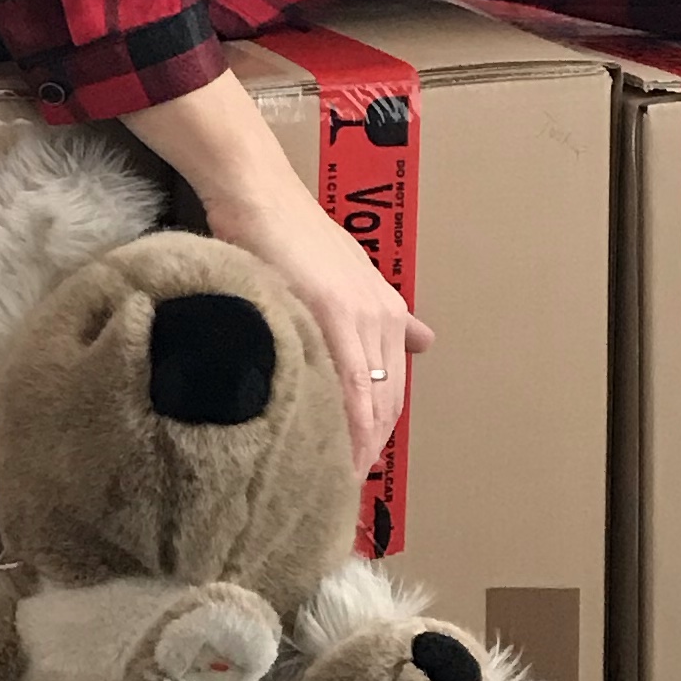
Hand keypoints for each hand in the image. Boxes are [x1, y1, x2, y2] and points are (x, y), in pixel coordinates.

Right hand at [205, 163, 432, 470]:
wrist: (258, 194)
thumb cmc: (282, 231)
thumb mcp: (343, 271)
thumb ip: (376, 312)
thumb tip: (422, 340)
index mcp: (385, 310)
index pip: (391, 388)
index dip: (378, 430)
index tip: (361, 465)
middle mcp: (383, 316)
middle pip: (388, 402)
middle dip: (372, 446)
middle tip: (348, 487)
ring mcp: (362, 317)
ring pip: (373, 401)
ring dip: (361, 446)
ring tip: (340, 483)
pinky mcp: (334, 315)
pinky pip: (351, 387)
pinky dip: (349, 428)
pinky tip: (339, 456)